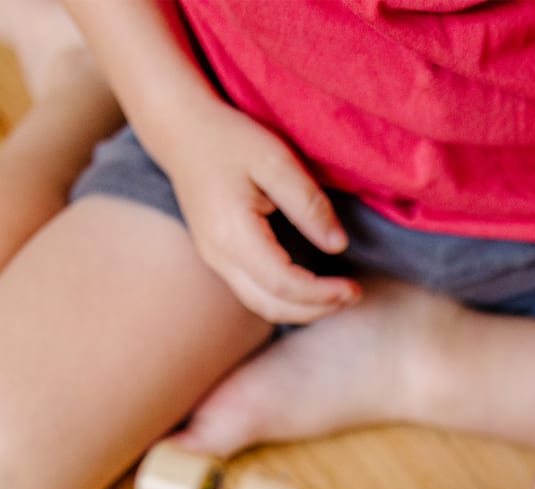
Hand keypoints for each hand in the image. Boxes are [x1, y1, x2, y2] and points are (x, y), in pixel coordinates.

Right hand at [164, 97, 360, 323]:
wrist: (181, 132)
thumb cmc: (228, 139)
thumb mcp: (274, 160)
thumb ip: (308, 203)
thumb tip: (338, 245)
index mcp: (233, 234)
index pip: (283, 283)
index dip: (322, 294)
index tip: (353, 289)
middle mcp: (219, 257)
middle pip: (273, 306)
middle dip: (317, 309)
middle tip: (354, 296)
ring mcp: (215, 261)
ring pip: (263, 306)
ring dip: (303, 310)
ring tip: (338, 297)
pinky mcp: (219, 258)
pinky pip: (255, 293)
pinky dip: (287, 300)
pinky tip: (311, 289)